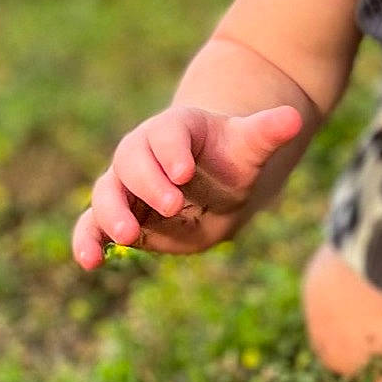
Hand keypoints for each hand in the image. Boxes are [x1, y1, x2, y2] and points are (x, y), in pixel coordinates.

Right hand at [71, 103, 304, 269]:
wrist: (217, 180)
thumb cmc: (233, 156)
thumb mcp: (252, 144)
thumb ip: (267, 132)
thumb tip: (294, 119)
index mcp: (172, 129)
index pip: (164, 134)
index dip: (171, 151)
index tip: (185, 173)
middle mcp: (141, 153)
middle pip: (130, 161)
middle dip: (147, 184)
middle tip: (172, 205)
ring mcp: (126, 185)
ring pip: (106, 193)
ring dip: (111, 213)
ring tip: (127, 235)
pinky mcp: (120, 215)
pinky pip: (92, 226)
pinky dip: (87, 241)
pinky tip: (91, 262)